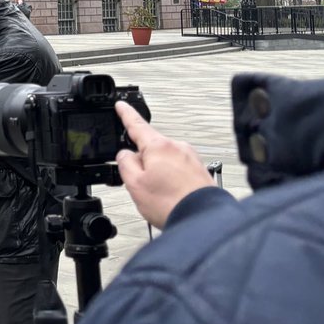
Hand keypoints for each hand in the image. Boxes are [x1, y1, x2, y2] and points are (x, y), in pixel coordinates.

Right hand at [115, 101, 214, 228]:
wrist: (202, 219)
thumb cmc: (172, 203)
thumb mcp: (134, 184)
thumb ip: (125, 163)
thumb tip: (126, 154)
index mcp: (158, 146)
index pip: (136, 124)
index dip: (125, 114)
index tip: (121, 105)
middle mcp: (177, 147)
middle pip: (150, 148)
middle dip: (143, 162)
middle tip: (141, 184)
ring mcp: (190, 158)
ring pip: (164, 161)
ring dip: (158, 174)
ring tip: (160, 196)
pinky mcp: (199, 170)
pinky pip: (178, 170)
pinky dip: (171, 181)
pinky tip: (171, 196)